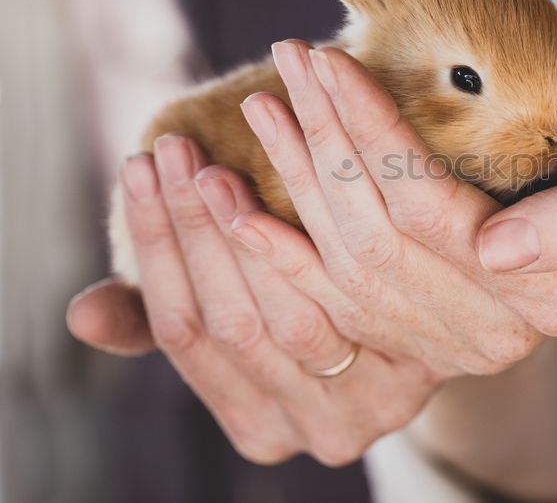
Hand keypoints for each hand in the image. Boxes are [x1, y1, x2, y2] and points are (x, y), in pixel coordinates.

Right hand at [71, 137, 436, 465]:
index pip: (187, 335)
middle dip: (196, 226)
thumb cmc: (323, 320)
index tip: (139, 173)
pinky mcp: (422, 365)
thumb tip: (81, 317)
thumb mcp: (245, 326)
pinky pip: (361, 288)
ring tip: (219, 148)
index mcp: (261, 429)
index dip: (158, 250)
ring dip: (251, 216)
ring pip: (291, 305)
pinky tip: (296, 157)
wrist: (452, 326)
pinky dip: (323, 220)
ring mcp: (373, 405)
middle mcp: (316, 432)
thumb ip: (165, 326)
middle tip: (174, 147)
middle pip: (234, 321)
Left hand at [237, 41, 556, 375]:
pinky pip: (327, 301)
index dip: (374, 134)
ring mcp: (440, 347)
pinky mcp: (408, 339)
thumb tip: (497, 251)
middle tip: (291, 60)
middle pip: (375, 235)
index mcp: (538, 299)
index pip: (428, 207)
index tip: (332, 60)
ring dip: (294, 181)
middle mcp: (482, 337)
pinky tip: (233, 206)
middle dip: (325, 141)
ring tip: (263, 103)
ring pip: (342, 263)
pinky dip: (276, 252)